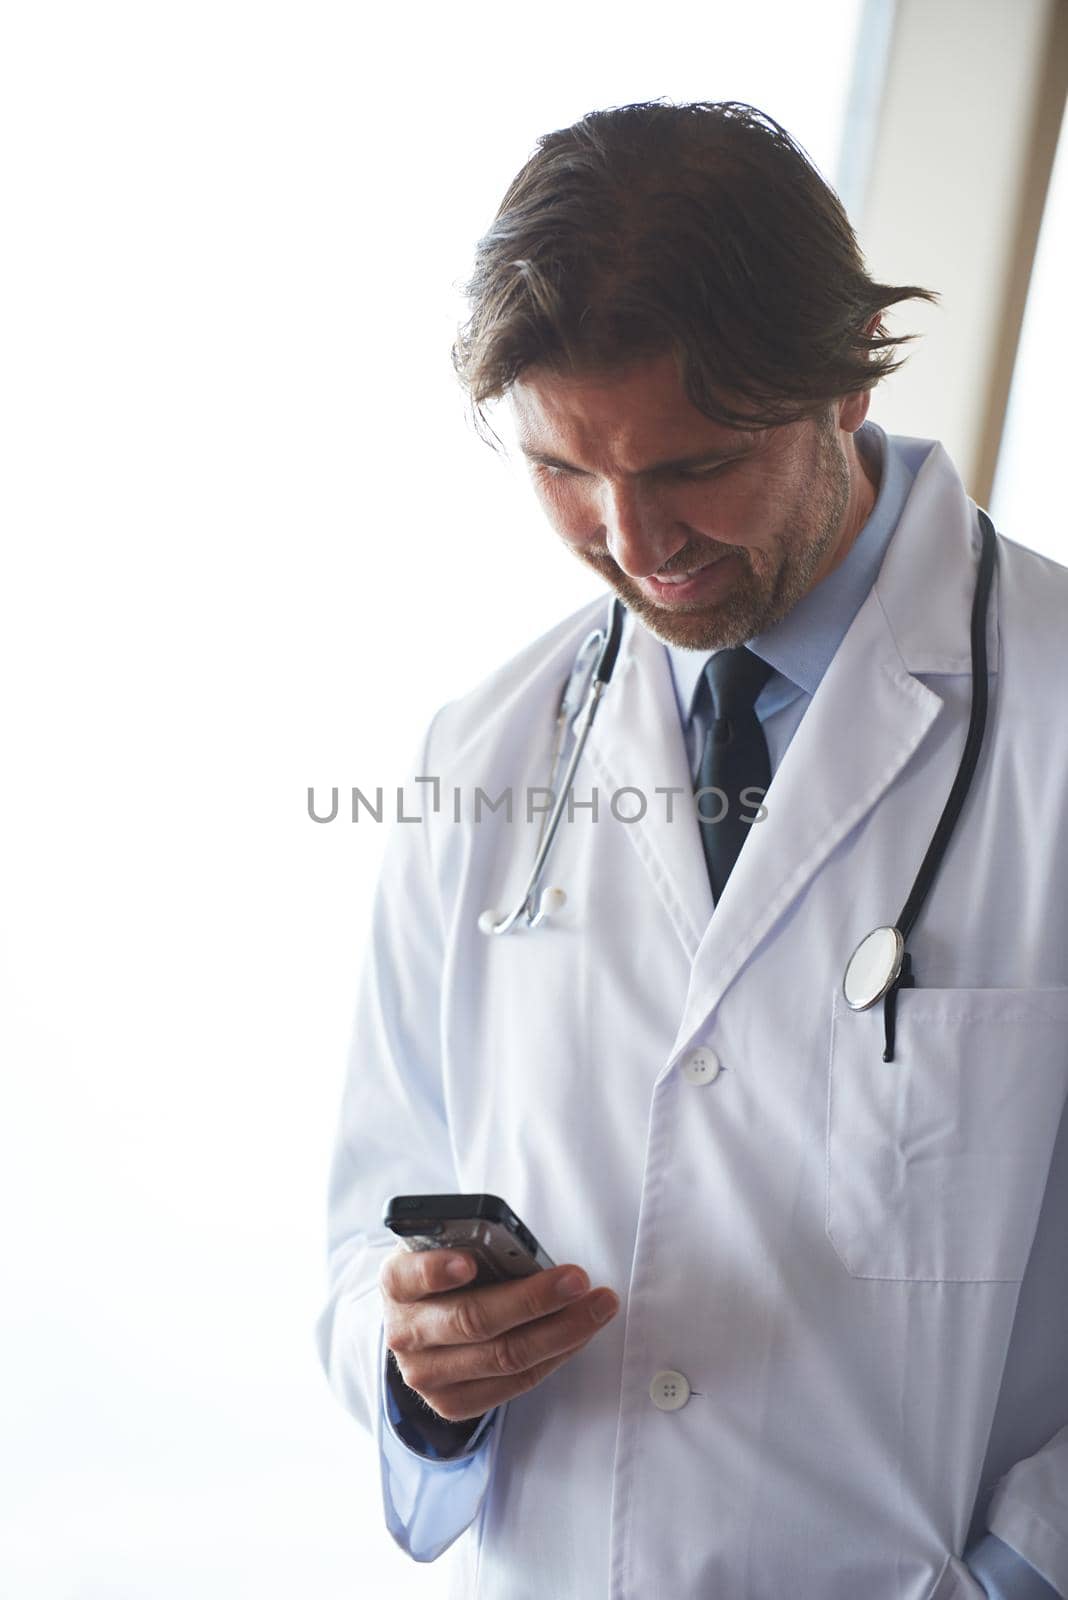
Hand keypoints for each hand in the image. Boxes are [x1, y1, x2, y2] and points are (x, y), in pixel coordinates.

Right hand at [379, 1248, 619, 1423]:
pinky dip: (554, 1356)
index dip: (438, 1271)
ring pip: (502, 1357)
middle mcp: (404, 1333)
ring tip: (598, 1305)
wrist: (421, 1321)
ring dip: (560, 1330)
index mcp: (397, 1282)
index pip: (410, 1276)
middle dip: (532, 1299)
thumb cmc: (446, 1272)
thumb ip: (472, 1245)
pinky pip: (513, 1384)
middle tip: (576, 1280)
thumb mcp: (446, 1246)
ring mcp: (425, 1375)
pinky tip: (581, 1333)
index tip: (469, 1262)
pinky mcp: (451, 1404)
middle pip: (472, 1320)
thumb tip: (524, 1254)